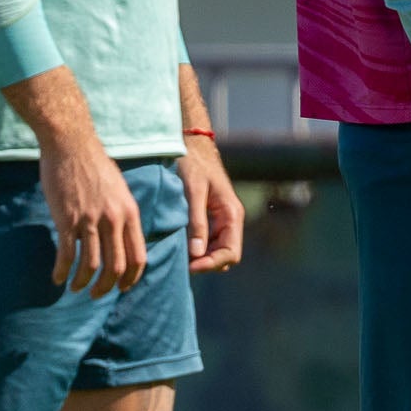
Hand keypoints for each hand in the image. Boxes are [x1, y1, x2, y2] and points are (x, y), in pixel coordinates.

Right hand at [41, 133, 145, 297]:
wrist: (72, 145)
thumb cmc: (95, 166)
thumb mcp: (120, 191)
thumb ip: (123, 214)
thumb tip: (122, 238)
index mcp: (131, 213)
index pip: (139, 256)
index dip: (131, 278)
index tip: (122, 288)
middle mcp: (114, 220)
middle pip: (117, 266)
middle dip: (107, 287)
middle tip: (96, 295)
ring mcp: (90, 220)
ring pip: (91, 265)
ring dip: (83, 283)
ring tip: (75, 289)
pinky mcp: (66, 219)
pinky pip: (66, 254)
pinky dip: (61, 271)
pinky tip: (57, 278)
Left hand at [179, 134, 244, 273]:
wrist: (192, 144)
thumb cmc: (193, 164)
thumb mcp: (193, 192)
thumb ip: (196, 222)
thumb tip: (196, 254)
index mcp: (232, 214)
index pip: (230, 253)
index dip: (211, 264)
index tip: (189, 267)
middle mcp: (231, 220)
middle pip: (226, 256)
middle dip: (207, 264)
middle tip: (181, 266)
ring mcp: (222, 220)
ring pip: (217, 251)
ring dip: (202, 258)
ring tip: (178, 258)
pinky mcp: (211, 218)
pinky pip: (209, 242)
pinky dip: (197, 250)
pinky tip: (180, 248)